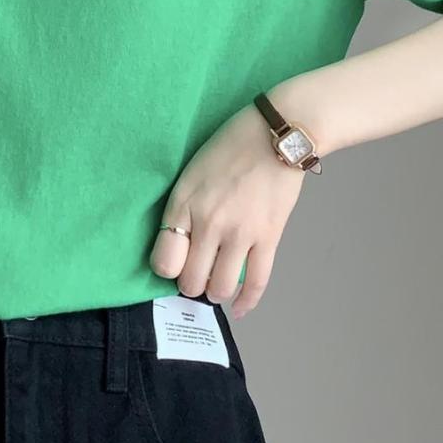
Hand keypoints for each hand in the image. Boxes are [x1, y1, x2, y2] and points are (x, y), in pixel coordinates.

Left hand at [150, 104, 307, 312]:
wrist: (278, 134)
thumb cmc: (232, 146)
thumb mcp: (192, 173)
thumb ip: (184, 209)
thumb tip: (183, 245)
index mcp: (184, 204)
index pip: (164, 261)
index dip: (168, 269)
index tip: (177, 263)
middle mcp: (209, 223)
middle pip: (191, 281)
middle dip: (192, 285)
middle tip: (198, 277)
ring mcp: (240, 233)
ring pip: (221, 288)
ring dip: (217, 292)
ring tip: (218, 285)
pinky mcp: (269, 237)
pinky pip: (256, 282)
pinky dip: (247, 301)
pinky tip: (241, 308)